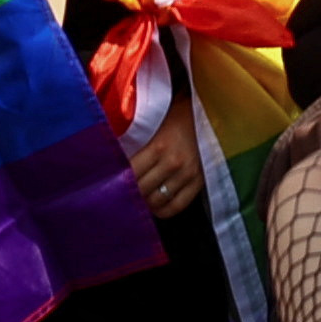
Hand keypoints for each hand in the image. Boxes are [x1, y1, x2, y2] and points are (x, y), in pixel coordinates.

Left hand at [127, 89, 205, 219]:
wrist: (211, 110)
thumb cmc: (178, 113)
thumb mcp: (155, 122)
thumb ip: (138, 141)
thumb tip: (116, 158)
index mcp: (158, 146)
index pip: (131, 173)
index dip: (118, 181)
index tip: (110, 184)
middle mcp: (173, 162)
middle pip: (142, 189)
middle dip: (129, 193)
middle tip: (121, 194)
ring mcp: (188, 174)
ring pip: (158, 199)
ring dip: (144, 203)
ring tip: (137, 200)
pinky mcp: (200, 181)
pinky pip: (178, 205)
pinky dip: (163, 211)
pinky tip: (155, 208)